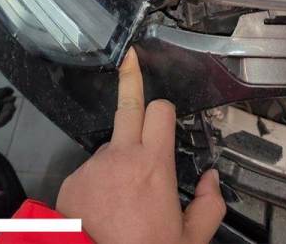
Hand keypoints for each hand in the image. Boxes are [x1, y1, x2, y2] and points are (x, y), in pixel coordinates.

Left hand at [0, 79, 16, 145]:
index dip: (5, 92)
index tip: (11, 90)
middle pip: (2, 103)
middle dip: (8, 100)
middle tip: (13, 98)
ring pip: (2, 112)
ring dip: (9, 109)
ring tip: (12, 106)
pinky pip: (0, 121)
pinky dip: (6, 117)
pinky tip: (9, 113)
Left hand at [56, 48, 224, 243]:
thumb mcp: (188, 239)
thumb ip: (209, 206)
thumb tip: (212, 182)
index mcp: (153, 165)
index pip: (160, 111)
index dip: (166, 109)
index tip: (165, 108)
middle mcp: (120, 156)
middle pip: (128, 105)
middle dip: (131, 80)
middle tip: (131, 60)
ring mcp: (93, 166)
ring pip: (112, 147)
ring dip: (122, 158)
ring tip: (127, 196)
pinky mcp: (73, 179)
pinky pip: (92, 170)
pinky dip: (102, 182)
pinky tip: (106, 207)